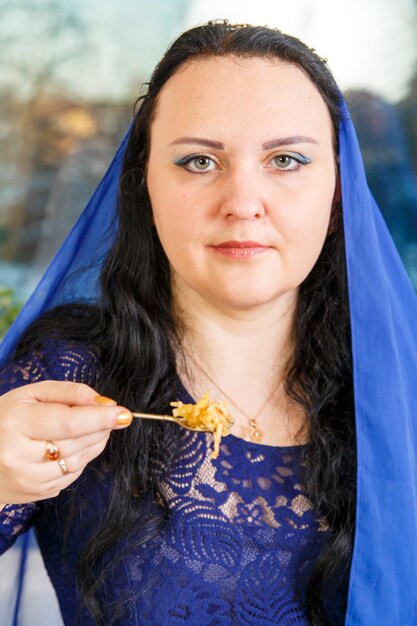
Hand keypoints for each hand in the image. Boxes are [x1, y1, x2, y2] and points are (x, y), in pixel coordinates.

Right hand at [0, 380, 131, 506]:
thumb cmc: (6, 417)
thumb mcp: (31, 394)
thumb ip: (70, 393)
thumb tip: (104, 403)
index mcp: (16, 424)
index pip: (69, 423)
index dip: (100, 418)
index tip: (124, 414)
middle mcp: (20, 456)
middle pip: (78, 443)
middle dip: (102, 428)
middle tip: (112, 416)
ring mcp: (28, 480)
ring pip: (80, 461)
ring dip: (95, 442)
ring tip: (94, 426)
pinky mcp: (37, 494)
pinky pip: (73, 474)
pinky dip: (82, 458)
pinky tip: (73, 445)